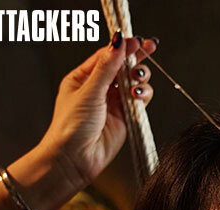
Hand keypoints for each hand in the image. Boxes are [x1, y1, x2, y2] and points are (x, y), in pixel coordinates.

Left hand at [38, 34, 156, 189]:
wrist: (74, 159)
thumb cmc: (71, 127)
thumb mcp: (88, 91)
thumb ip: (106, 68)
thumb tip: (117, 43)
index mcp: (83, 78)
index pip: (106, 57)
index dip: (122, 47)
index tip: (137, 40)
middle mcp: (98, 90)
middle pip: (122, 68)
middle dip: (136, 58)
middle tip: (148, 49)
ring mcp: (112, 105)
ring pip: (132, 83)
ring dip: (139, 78)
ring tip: (139, 80)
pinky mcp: (124, 120)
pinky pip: (138, 102)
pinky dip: (142, 95)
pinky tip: (139, 94)